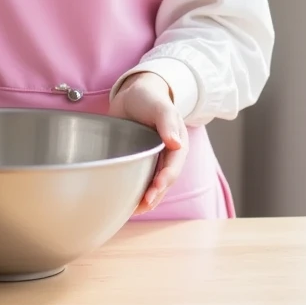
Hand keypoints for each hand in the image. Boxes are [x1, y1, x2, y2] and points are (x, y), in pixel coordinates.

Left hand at [109, 71, 187, 213]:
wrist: (133, 93)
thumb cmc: (149, 97)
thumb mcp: (159, 106)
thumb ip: (167, 121)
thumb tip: (176, 144)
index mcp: (178, 143)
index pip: (173, 166)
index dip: (165, 179)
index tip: (155, 189)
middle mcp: (168, 155)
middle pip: (164, 180)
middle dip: (155, 195)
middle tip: (142, 206)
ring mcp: (154, 160)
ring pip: (153, 184)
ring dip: (147, 198)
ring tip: (134, 211)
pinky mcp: (139, 162)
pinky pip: (141, 180)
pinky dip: (136, 192)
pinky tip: (127, 203)